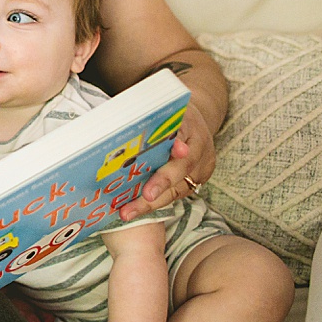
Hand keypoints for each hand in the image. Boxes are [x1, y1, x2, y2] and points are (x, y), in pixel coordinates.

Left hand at [119, 101, 215, 220]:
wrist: (194, 121)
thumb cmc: (168, 115)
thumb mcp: (160, 109)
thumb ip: (146, 118)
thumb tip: (119, 124)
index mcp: (189, 124)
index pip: (183, 135)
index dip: (178, 146)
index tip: (177, 152)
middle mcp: (199, 148)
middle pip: (181, 168)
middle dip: (160, 184)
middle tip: (145, 196)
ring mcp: (202, 166)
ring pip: (178, 188)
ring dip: (152, 203)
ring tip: (129, 212)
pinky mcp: (198, 180)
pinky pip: (176, 194)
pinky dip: (156, 202)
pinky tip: (135, 209)